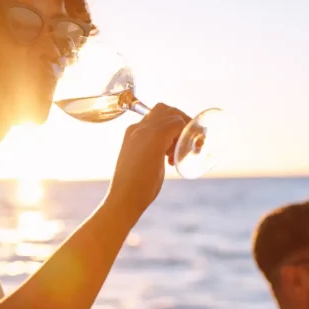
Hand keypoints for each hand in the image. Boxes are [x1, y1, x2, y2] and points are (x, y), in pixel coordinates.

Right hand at [106, 103, 187, 218]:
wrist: (123, 198)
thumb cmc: (133, 188)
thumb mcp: (142, 165)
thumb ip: (151, 156)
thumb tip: (165, 157)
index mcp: (132, 133)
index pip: (156, 116)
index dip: (170, 128)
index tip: (174, 149)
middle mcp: (138, 128)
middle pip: (165, 109)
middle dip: (180, 122)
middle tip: (183, 144)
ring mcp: (146, 131)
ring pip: (173, 114)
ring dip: (184, 130)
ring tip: (178, 154)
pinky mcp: (156, 138)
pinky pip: (178, 124)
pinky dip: (186, 136)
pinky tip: (179, 156)